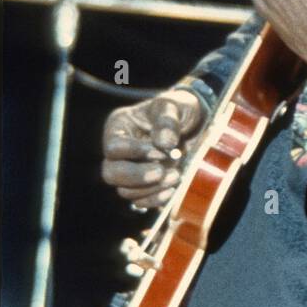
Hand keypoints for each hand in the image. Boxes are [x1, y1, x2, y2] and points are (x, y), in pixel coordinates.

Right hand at [102, 88, 204, 208]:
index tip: (161, 152)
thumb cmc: (178, 109)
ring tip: (176, 176)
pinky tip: (172, 190)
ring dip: (150, 189)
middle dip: (137, 176)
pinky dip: (155, 199)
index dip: (135, 153)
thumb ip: (167, 121)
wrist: (195, 123)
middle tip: (161, 172)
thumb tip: (163, 143)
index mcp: (118, 127)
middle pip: (111, 173)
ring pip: (125, 190)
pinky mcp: (144, 185)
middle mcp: (119, 152)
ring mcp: (130, 171)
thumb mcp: (174, 105)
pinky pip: (140, 201)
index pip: (114, 147)